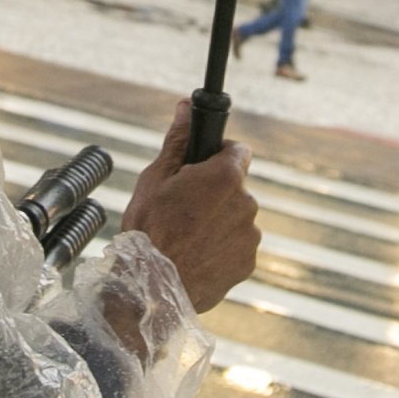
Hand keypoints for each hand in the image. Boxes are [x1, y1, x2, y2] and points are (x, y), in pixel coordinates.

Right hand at [118, 96, 257, 314]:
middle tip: (183, 208)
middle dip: (215, 193)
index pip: (238, 150)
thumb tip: (185, 108)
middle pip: (235, 187)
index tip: (201, 166)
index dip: (219, 154)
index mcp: (225, 177)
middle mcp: (246, 203)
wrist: (152, 289)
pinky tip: (196, 255)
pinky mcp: (248, 263)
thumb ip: (177, 141)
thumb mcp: (155, 179)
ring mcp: (250, 236)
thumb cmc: (148, 231)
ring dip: (219, 222)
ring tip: (187, 237)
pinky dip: (222, 248)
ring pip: (236, 218)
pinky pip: (237, 246)